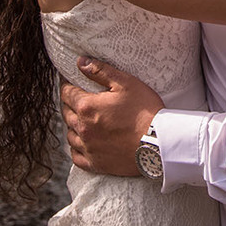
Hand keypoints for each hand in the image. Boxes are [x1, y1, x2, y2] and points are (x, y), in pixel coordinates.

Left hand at [59, 57, 163, 176]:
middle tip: (79, 99)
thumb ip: (101, 71)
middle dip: (71, 104)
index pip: (67, 93)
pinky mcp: (95, 163)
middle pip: (66, 113)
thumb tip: (81, 62)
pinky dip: (76, 147)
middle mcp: (82, 128)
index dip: (68, 86)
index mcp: (87, 107)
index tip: (71, 83)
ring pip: (69, 134)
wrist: (159, 143)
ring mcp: (88, 147)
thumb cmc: (145, 111)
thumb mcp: (126, 84)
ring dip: (73, 125)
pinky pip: (76, 156)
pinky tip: (84, 142)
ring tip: (83, 120)